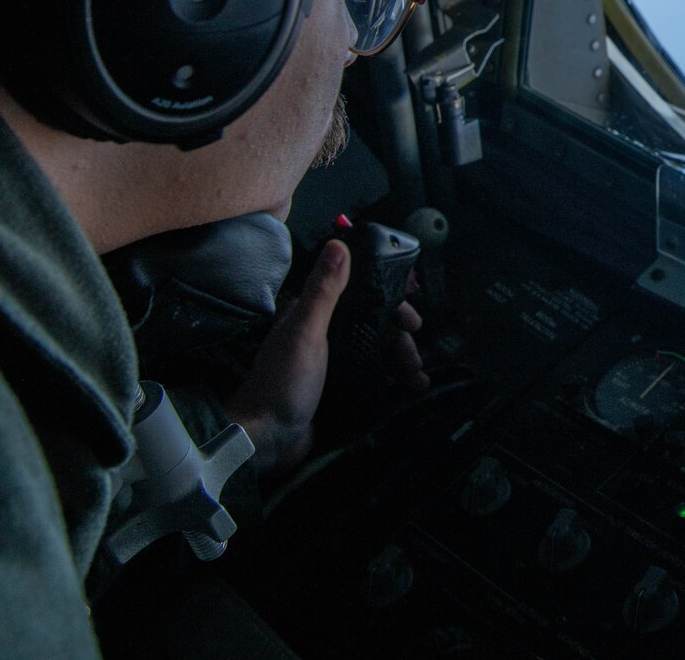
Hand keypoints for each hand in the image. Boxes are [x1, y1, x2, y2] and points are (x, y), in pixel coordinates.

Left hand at [225, 239, 429, 476]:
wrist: (266, 439)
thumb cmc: (282, 382)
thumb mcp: (305, 332)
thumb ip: (323, 291)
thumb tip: (339, 243)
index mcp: (315, 314)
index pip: (359, 290)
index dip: (387, 289)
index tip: (413, 293)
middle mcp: (326, 334)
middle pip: (374, 321)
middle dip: (400, 330)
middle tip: (416, 339)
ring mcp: (335, 362)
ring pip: (379, 349)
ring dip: (402, 357)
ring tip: (417, 375)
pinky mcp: (342, 389)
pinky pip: (376, 377)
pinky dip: (396, 380)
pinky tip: (412, 388)